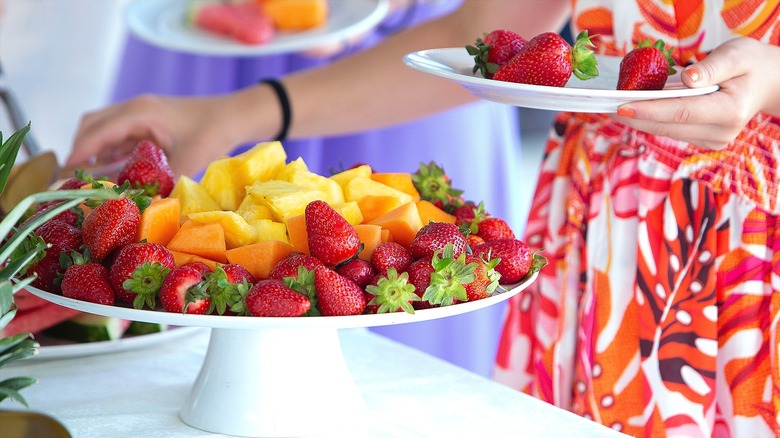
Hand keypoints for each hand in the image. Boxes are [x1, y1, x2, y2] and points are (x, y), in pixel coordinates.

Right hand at [67, 87, 276, 176]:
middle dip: (81, 152)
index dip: (78, 155)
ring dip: (97, 153)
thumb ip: (163, 184)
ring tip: (92, 182)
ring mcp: (141, 113)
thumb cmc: (214, 133)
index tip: (63, 176)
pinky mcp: (149, 122)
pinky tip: (116, 174)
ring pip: (105, 130)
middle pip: (92, 126)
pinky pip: (121, 135)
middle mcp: (135, 108)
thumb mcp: (188, 162)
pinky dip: (114, 152)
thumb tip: (143, 208)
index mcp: (139, 113)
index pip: (97, 133)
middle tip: (76, 180)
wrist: (234, 116)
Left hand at [611, 37, 779, 149]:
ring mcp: (712, 141)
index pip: (681, 112)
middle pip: (667, 126)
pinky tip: (636, 108)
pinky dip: (652, 119)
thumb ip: (712, 67)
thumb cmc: (750, 64)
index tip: (620, 106)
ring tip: (615, 104)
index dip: (648, 110)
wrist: (766, 83)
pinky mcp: (703, 141)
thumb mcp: (737, 54)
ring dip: (640, 118)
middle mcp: (721, 132)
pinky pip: (671, 130)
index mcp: (730, 110)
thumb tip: (686, 79)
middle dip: (635, 116)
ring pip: (665, 131)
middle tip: (604, 105)